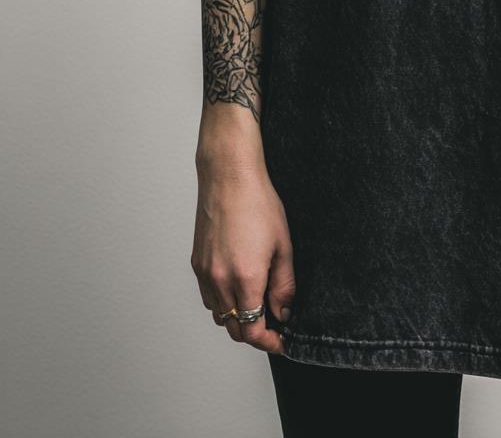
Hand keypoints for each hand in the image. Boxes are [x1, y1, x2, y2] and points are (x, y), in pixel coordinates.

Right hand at [191, 153, 295, 354]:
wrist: (229, 178)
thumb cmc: (258, 204)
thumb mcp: (283, 245)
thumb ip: (284, 285)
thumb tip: (284, 312)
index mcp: (245, 278)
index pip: (252, 330)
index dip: (268, 342)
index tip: (281, 341)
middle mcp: (220, 281)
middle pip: (234, 329)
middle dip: (255, 333)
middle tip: (274, 326)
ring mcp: (205, 273)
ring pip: (219, 315)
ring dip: (237, 318)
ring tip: (258, 304)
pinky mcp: (196, 264)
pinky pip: (208, 297)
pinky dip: (223, 302)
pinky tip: (238, 287)